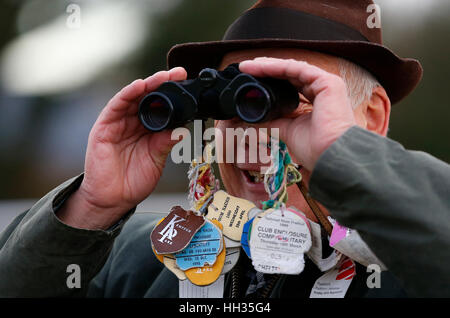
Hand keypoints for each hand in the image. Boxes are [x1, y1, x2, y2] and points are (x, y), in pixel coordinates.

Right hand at [57, 67, 186, 229]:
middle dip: (163, 83)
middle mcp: (133, 122)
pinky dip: (127, 94)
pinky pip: (115, 106)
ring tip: (163, 76)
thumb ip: (166, 142)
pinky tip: (139, 86)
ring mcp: (118, 123)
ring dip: (148, 84)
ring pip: (133, 97)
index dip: (173, 93)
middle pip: (148, 97)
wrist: (113, 199)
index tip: (188, 83)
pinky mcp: (105, 126)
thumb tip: (183, 129)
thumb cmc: (134, 180)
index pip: (160, 105)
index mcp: (147, 129)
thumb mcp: (156, 159)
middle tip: (179, 73)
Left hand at [239, 57, 355, 170]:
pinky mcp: (328, 82)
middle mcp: (322, 89)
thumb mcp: (286, 130)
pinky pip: (298, 69)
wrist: (331, 157)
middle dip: (266, 70)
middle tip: (246, 68)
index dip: (270, 80)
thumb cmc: (316, 149)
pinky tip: (261, 67)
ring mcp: (326, 84)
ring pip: (292, 68)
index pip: (289, 84)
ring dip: (269, 66)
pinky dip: (278, 67)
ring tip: (249, 66)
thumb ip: (272, 121)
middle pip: (290, 73)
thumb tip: (252, 118)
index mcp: (316, 100)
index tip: (249, 80)